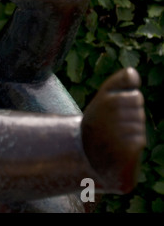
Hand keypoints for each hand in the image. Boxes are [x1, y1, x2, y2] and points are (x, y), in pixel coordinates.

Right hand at [81, 68, 145, 192]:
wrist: (85, 153)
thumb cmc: (97, 123)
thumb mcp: (102, 99)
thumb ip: (118, 82)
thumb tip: (132, 71)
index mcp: (104, 98)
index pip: (135, 96)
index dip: (129, 103)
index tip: (112, 110)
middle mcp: (109, 112)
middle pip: (139, 110)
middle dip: (131, 116)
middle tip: (112, 124)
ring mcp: (118, 129)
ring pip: (139, 124)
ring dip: (131, 131)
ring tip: (113, 135)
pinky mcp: (126, 147)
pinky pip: (140, 140)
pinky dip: (132, 144)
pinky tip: (117, 147)